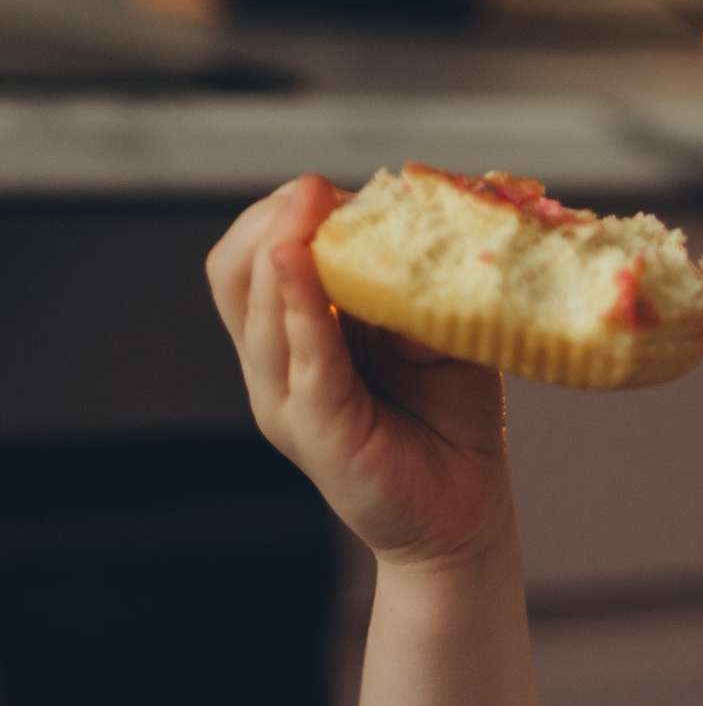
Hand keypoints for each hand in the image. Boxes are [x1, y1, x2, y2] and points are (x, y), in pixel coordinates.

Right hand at [208, 173, 513, 568]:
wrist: (464, 519)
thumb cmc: (450, 423)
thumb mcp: (431, 334)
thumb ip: (407, 286)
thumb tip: (412, 219)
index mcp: (294, 335)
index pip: (253, 256)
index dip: (284, 212)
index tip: (336, 187)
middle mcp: (276, 366)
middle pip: (235, 271)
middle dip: (271, 219)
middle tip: (317, 190)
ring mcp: (287, 400)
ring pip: (256, 309)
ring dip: (280, 248)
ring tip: (308, 206)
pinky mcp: (316, 430)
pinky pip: (302, 358)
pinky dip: (301, 308)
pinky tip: (305, 264)